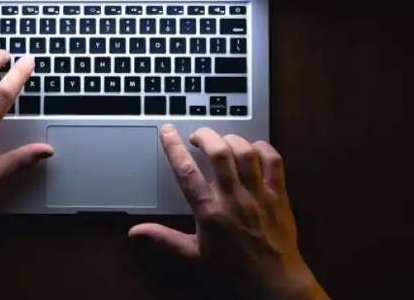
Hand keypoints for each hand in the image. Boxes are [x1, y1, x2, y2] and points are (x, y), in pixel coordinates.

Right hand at [129, 125, 328, 299]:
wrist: (273, 282)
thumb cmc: (233, 269)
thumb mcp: (194, 255)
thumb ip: (164, 239)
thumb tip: (135, 232)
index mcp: (210, 212)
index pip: (187, 172)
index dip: (174, 147)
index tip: (168, 131)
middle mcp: (233, 198)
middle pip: (219, 153)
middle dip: (205, 136)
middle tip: (198, 135)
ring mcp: (258, 194)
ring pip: (245, 152)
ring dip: (232, 139)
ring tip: (223, 141)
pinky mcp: (278, 195)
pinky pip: (273, 161)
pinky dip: (263, 148)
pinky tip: (253, 148)